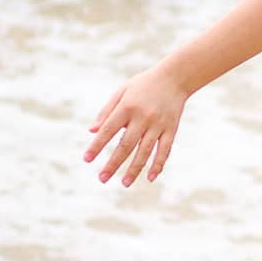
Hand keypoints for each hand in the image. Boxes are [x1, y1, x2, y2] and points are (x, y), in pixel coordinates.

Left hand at [83, 68, 187, 186]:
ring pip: (145, 151)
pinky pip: (165, 150)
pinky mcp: (171, 129)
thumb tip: (91, 131)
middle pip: (126, 145)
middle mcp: (142, 117)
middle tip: (102, 178)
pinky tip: (150, 177)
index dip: (97, 145)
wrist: (175, 77)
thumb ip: (106, 111)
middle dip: (113, 163)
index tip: (87, 159)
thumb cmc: (143, 85)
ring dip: (134, 169)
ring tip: (124, 183)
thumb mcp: (122, 91)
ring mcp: (158, 124)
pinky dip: (158, 165)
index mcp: (127, 107)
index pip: (108, 130)